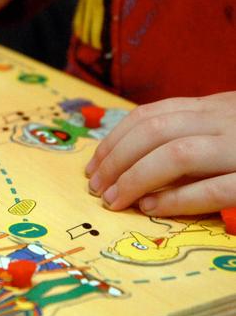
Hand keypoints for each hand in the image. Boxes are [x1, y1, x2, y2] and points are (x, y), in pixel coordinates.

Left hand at [85, 92, 235, 215]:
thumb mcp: (226, 128)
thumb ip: (189, 136)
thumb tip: (131, 161)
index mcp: (214, 107)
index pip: (150, 116)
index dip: (114, 141)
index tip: (93, 166)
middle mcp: (225, 121)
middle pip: (156, 132)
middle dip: (116, 160)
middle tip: (96, 187)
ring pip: (178, 155)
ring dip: (136, 179)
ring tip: (114, 200)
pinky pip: (213, 190)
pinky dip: (176, 200)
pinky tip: (150, 208)